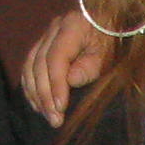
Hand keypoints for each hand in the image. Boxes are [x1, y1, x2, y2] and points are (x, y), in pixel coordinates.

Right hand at [18, 7, 106, 124]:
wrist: (112, 25)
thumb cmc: (114, 41)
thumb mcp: (109, 54)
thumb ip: (91, 67)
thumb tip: (70, 81)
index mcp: (71, 26)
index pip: (56, 58)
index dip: (56, 84)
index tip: (60, 107)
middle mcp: (54, 29)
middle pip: (39, 64)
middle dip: (45, 95)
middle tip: (54, 119)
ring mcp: (46, 36)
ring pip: (30, 66)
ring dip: (35, 94)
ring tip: (47, 115)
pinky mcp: (43, 46)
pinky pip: (29, 68)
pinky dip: (31, 88)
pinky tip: (37, 105)